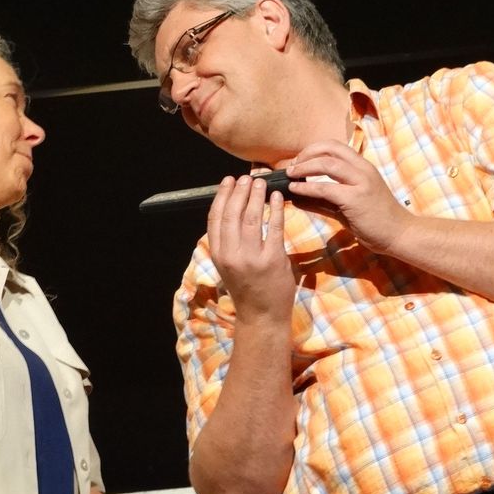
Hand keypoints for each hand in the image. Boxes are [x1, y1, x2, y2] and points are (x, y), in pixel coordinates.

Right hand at [208, 174, 295, 321]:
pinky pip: (275, 228)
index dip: (222, 196)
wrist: (262, 316)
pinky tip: (277, 197)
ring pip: (252, 218)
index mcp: (218, 254)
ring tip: (261, 182)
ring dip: (257, 196)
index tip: (228, 181)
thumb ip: (229, 241)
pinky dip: (276, 209)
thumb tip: (235, 210)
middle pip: (232, 214)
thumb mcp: (229, 265)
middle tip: (247, 177)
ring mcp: (252, 258)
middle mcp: (231, 255)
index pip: (215, 218)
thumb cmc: (248, 288)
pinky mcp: (273, 260)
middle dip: (240, 191)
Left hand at [283, 140, 410, 254]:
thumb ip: (324, 200)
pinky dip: (307, 187)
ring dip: (304, 167)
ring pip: (327, 164)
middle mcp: (363, 169)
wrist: (400, 234)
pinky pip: (326, 188)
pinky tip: (295, 190)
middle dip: (306, 154)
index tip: (299, 161)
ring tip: (289, 175)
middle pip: (329, 148)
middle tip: (291, 167)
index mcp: (363, 167)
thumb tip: (297, 197)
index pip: (335, 146)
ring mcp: (361, 182)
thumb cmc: (376, 221)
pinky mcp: (356, 198)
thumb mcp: (347, 206)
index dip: (313, 150)